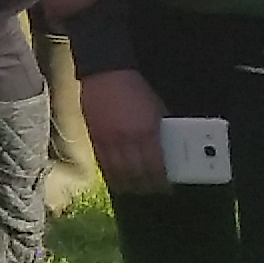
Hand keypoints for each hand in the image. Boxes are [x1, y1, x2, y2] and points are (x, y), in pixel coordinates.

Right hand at [84, 70, 171, 197]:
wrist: (105, 72)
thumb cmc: (134, 87)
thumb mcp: (156, 106)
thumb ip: (161, 128)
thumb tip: (169, 147)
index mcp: (147, 131)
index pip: (155, 166)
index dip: (161, 181)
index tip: (167, 187)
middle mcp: (127, 140)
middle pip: (137, 174)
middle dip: (147, 186)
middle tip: (153, 190)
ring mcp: (108, 141)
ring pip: (118, 174)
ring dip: (129, 185)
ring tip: (136, 189)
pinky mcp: (94, 139)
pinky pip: (104, 165)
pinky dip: (112, 176)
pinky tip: (119, 180)